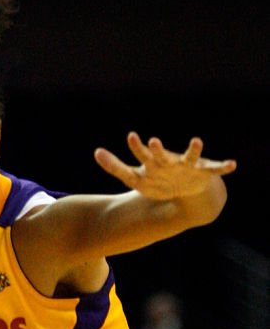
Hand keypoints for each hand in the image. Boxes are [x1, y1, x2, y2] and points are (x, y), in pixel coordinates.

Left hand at [94, 132, 235, 200]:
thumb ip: (115, 166)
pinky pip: (216, 169)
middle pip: (163, 156)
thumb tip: (96, 152)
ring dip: (194, 150)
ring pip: (191, 157)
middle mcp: (170, 162)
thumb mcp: (135, 177)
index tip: (131, 136)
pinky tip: (233, 164)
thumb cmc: (157, 181)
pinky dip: (224, 166)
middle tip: (153, 141)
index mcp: (154, 163)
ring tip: (196, 141)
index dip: (137, 148)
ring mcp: (188, 166)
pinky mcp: (205, 172)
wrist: (185, 192)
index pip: (143, 155)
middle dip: (159, 150)